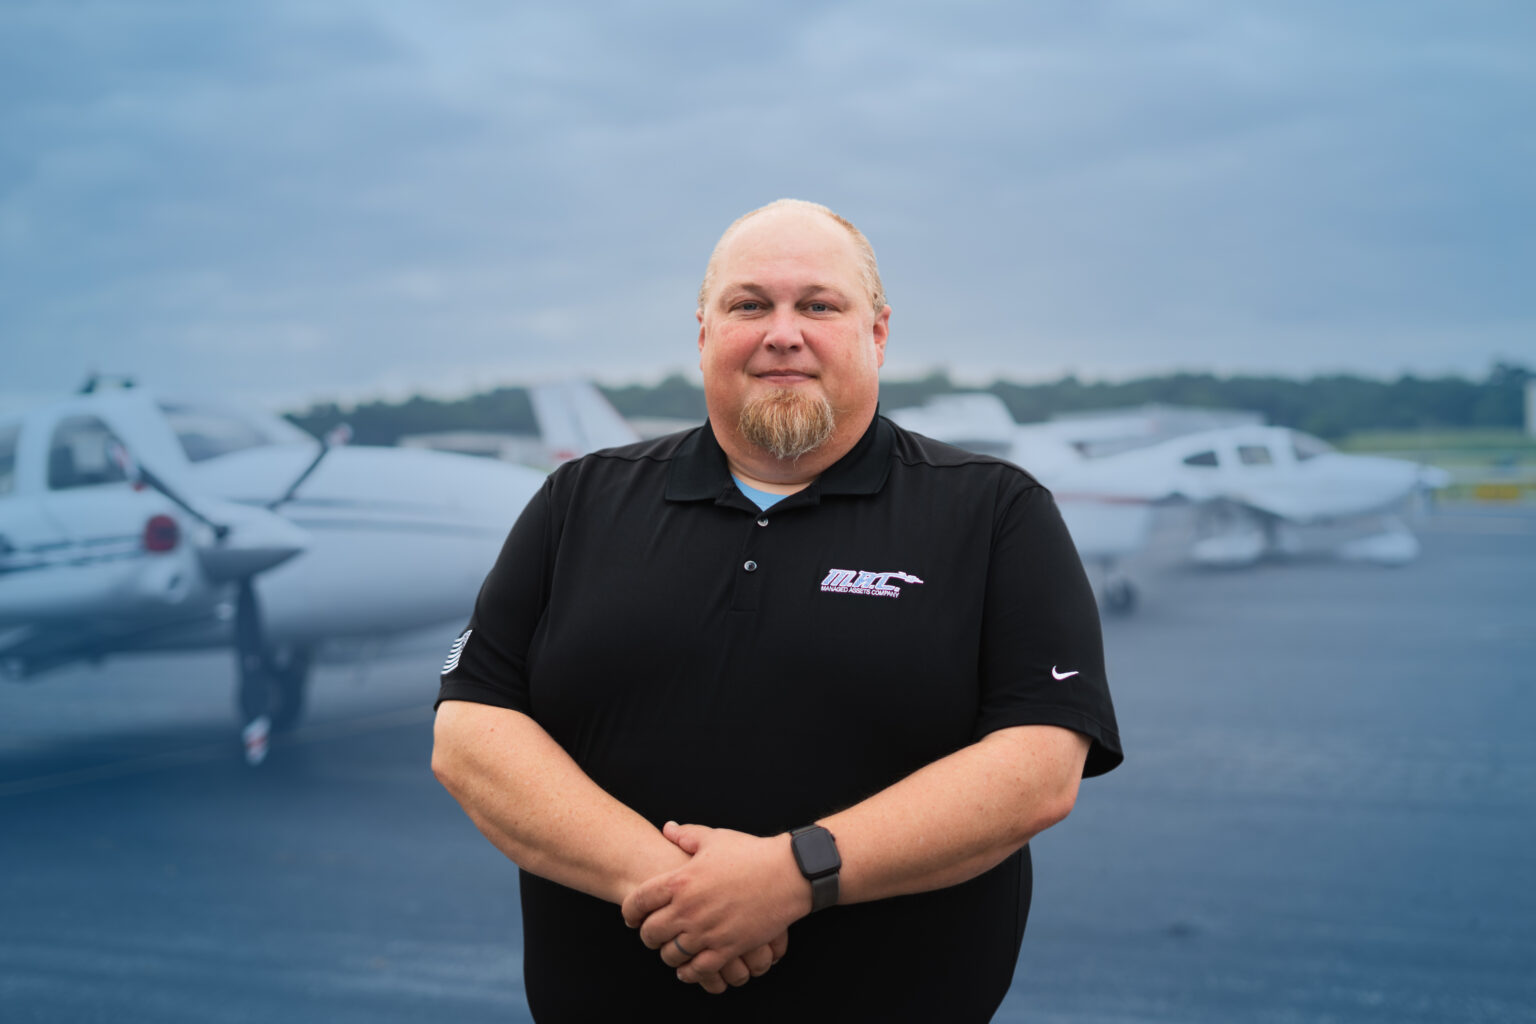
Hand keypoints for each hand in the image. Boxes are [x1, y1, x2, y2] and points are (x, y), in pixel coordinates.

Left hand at [622, 822, 810, 983]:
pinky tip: (688, 968)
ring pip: (670, 954)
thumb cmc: (750, 853)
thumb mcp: (714, 838)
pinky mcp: (727, 948)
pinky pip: (697, 970)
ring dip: (667, 953)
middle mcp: (688, 909)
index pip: (638, 902)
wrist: (787, 873)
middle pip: (650, 933)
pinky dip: (688, 972)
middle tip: (652, 934)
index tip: (632, 916)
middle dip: (647, 935)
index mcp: (680, 880)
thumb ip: (686, 835)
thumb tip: (667, 828)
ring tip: (672, 949)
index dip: (630, 911)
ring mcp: (707, 931)